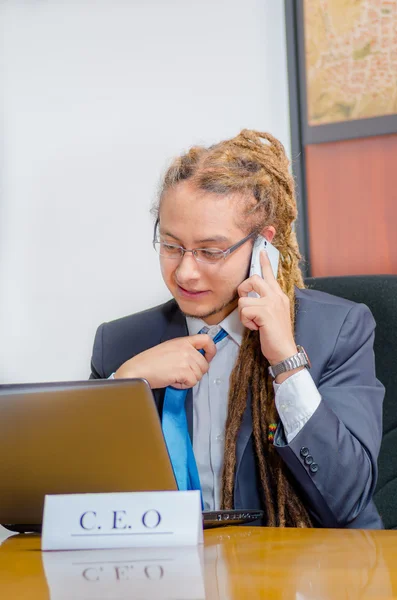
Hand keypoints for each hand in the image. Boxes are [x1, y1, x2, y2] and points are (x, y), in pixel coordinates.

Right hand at [114, 334, 216, 388]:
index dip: (211, 350)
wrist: (138, 370)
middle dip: (195, 373)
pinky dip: (183, 386)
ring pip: (199, 375)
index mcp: (182, 341)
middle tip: (181, 374)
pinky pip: (192, 382)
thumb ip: (184, 350)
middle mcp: (186, 348)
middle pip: (204, 364)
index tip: (207, 358)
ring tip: (174, 376)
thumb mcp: (169, 349)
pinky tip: (172, 381)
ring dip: (188, 380)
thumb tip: (196, 360)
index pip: (206, 339)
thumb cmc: (149, 362)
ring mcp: (185, 359)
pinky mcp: (183, 371)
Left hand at [238, 250, 297, 365]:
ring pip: (244, 298)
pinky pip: (244, 310)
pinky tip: (256, 327)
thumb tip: (252, 298)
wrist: (285, 352)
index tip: (261, 251)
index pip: (270, 275)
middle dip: (243, 290)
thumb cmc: (277, 336)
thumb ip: (266, 304)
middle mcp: (276, 296)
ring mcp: (271, 303)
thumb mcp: (274, 315)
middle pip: (253, 279)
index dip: (264, 262)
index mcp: (279, 296)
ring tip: (254, 322)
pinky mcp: (264, 312)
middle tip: (247, 304)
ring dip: (244, 313)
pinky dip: (246, 321)